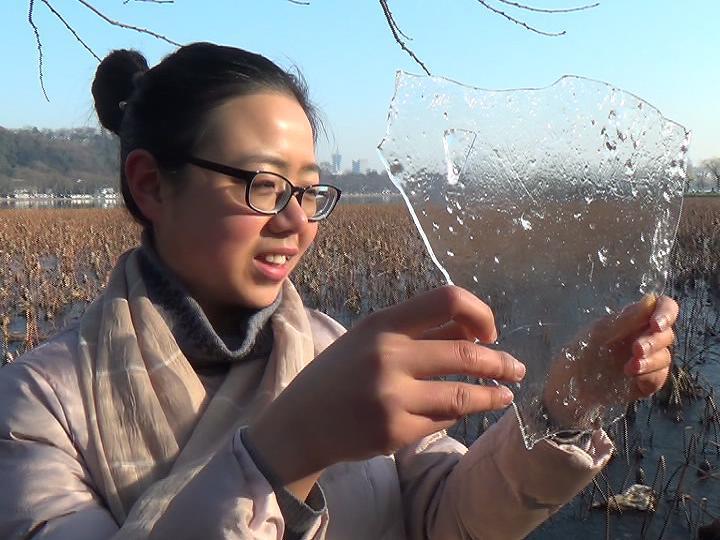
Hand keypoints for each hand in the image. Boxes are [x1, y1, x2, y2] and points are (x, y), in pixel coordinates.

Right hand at [247, 286, 525, 495]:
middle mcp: (388, 356)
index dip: (480, 313)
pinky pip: (443, 420)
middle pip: (466, 353)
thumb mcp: (370, 339)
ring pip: (463, 395)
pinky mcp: (394, 432)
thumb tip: (476, 331)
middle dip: (500, 362)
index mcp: (382, 324)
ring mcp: (392, 397)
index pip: (447, 300)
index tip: (488, 332)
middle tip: (516, 369)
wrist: (300, 423)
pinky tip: (464, 412)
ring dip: (493, 394)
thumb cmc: (339, 374)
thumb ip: (419, 332)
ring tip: (506, 396)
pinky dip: (458, 415)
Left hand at [543, 294, 677, 428]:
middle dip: (653, 341)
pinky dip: (649, 376)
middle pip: (667, 334)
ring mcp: (647, 360)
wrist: (567, 390)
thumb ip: (623, 320)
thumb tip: (650, 299)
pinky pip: (660, 377)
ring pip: (666, 356)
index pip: (662, 307)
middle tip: (636, 349)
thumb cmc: (577, 356)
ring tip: (629, 367)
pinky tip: (632, 378)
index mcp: (631, 320)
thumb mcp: (595, 335)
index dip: (666, 313)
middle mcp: (643, 337)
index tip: (656, 325)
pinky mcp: (646, 382)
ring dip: (651, 361)